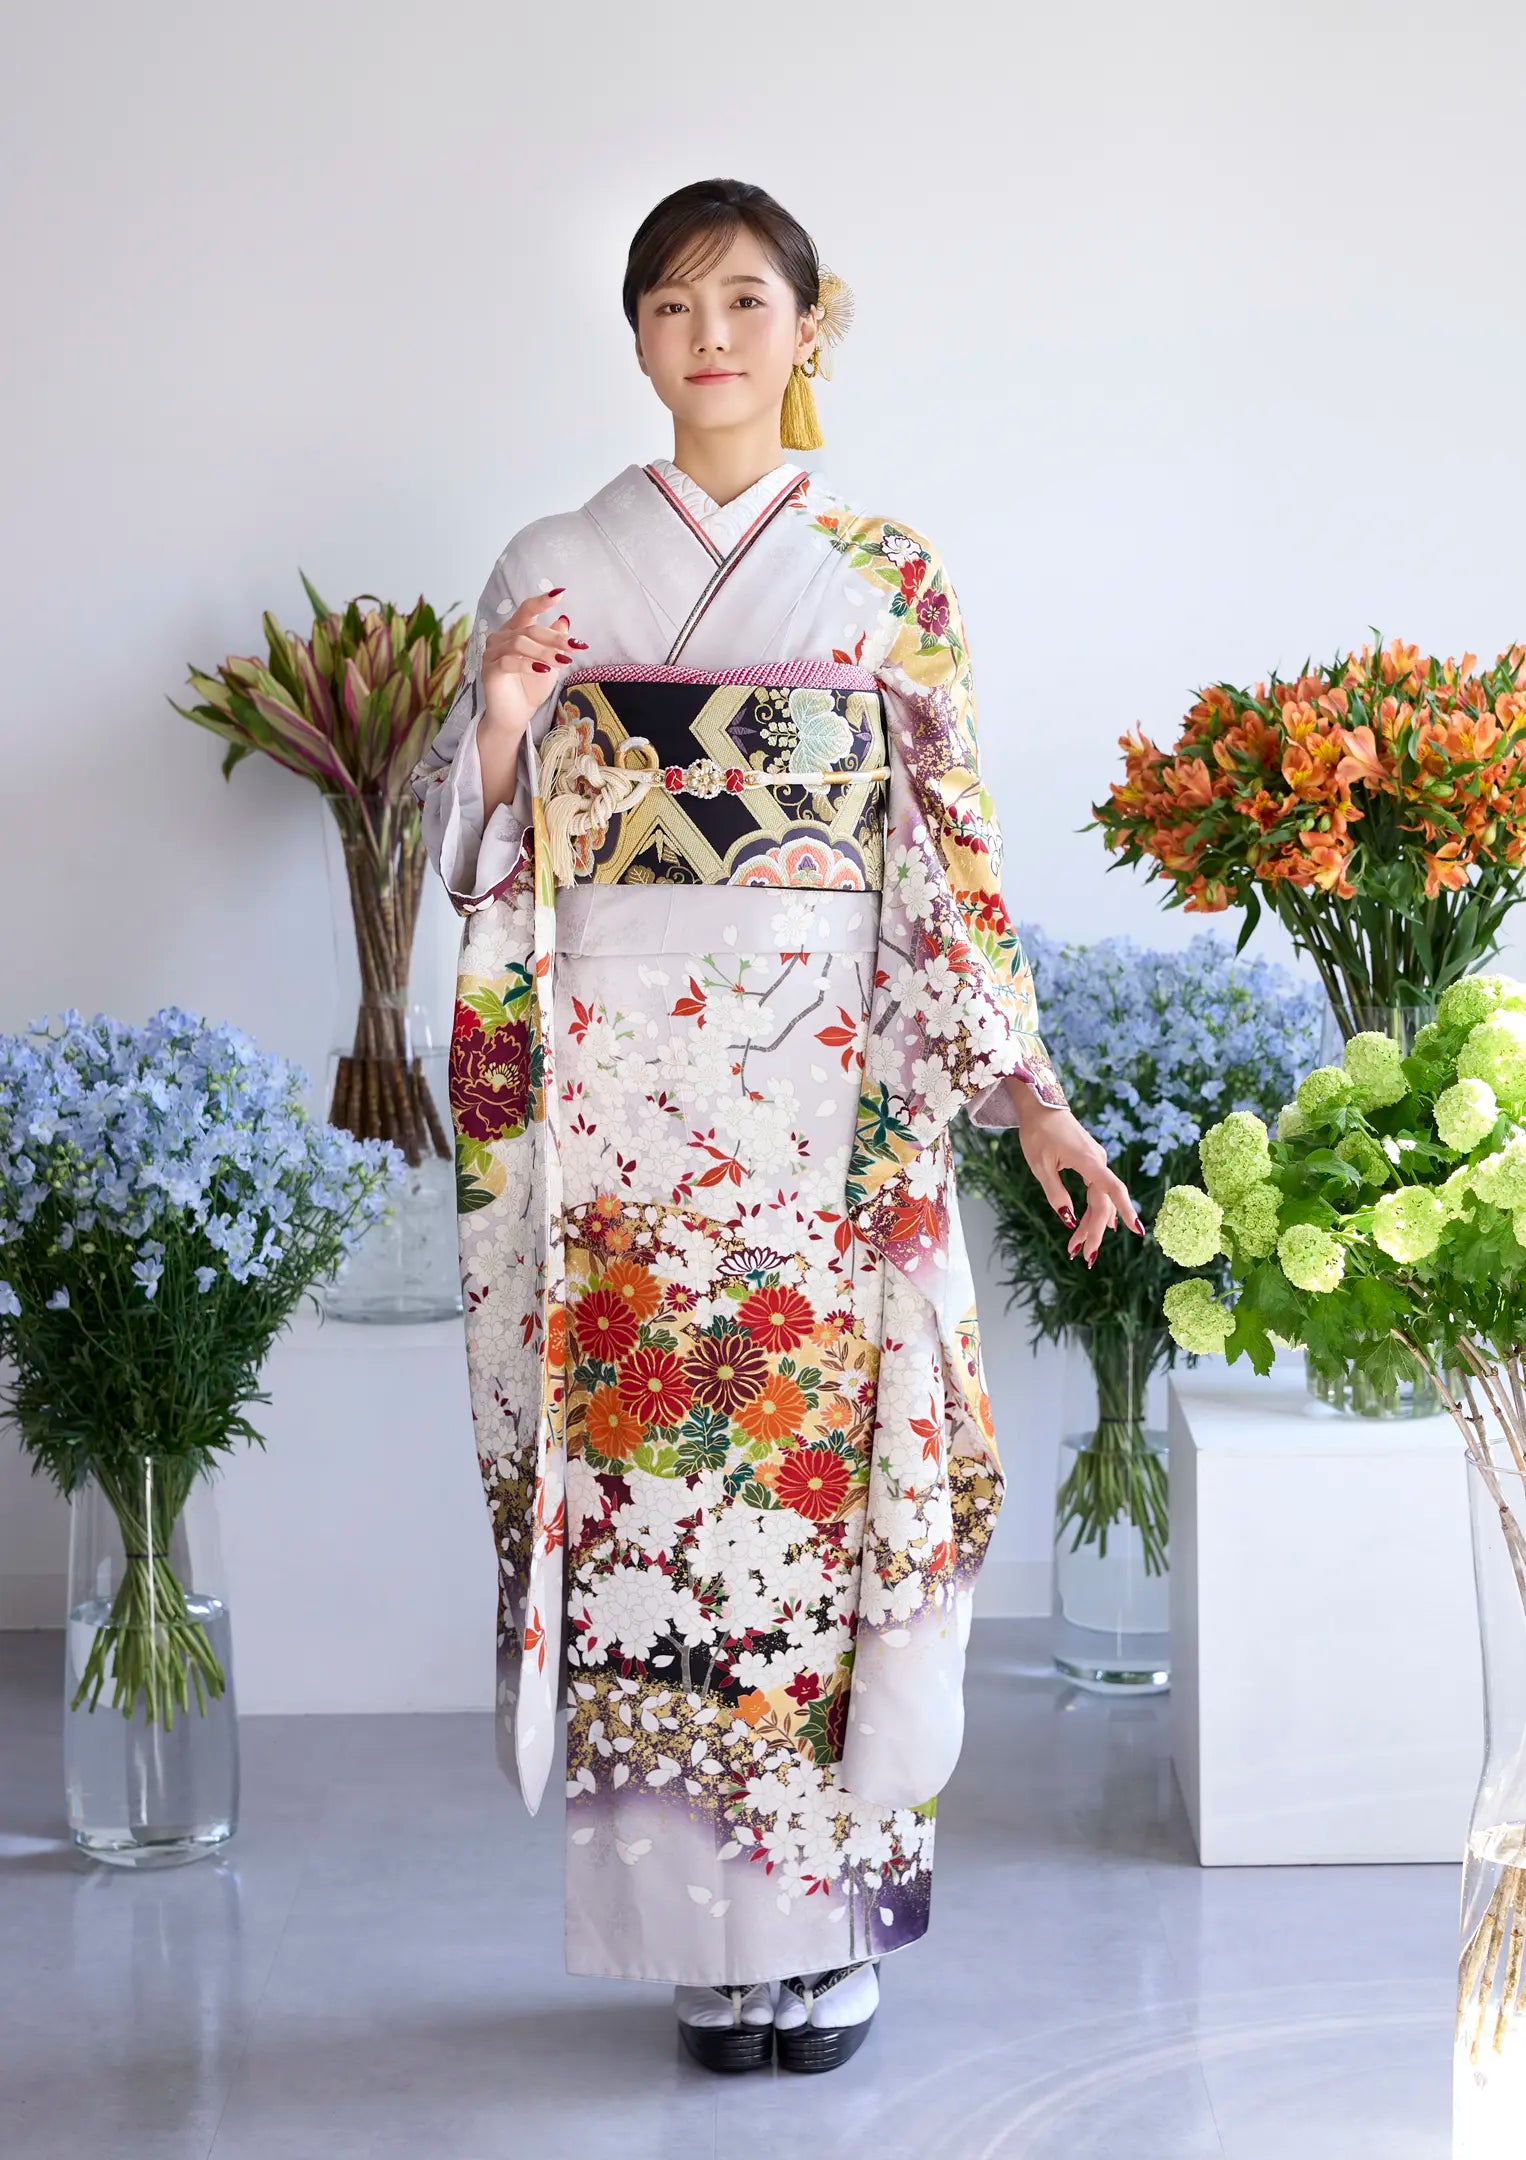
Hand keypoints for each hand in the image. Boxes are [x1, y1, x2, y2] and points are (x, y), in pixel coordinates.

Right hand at [480, 588, 587, 737]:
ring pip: (520, 643)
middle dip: (555, 637)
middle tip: (576, 646)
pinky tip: (543, 670)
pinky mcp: (489, 670)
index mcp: (514, 631)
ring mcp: (492, 653)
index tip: (561, 593)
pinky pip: (509, 661)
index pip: (527, 610)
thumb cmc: (531, 688)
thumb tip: (564, 619)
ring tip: (563, 662)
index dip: (542, 600)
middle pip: (529, 629)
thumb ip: (554, 642)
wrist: (515, 716)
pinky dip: (528, 664)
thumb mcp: (549, 663)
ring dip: (545, 652)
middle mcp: (500, 638)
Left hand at [1008, 1082, 1144, 1265]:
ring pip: (1099, 1198)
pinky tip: (1102, 1225)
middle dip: (1094, 1231)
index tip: (1137, 1231)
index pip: (1112, 1190)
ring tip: (1080, 1249)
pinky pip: (1098, 1190)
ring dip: (1092, 1224)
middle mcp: (1098, 1162)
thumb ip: (1056, 1194)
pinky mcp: (1092, 1161)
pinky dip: (1095, 1209)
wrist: (1041, 1105)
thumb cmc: (1038, 1134)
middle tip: (1085, 1257)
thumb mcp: (1041, 1167)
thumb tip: (1068, 1220)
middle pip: (1102, 1203)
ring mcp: (1097, 1161)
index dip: (1125, 1210)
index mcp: (1088, 1161)